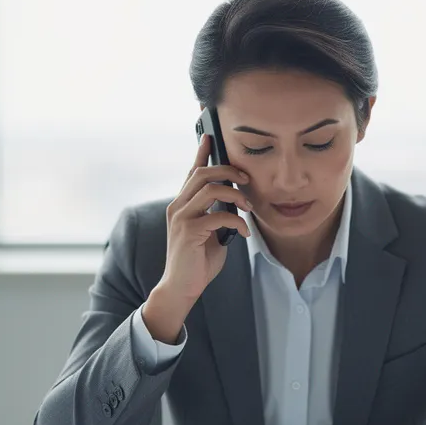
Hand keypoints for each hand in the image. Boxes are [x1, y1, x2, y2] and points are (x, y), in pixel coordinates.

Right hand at [142, 134, 252, 342]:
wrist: (182, 288)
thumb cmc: (197, 262)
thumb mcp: (210, 233)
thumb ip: (217, 216)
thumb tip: (235, 203)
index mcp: (182, 204)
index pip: (192, 172)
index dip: (202, 153)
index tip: (211, 136)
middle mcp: (178, 206)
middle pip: (203, 173)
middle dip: (228, 170)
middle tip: (246, 179)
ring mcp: (181, 218)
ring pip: (209, 188)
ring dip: (235, 195)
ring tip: (248, 207)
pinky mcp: (188, 231)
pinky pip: (218, 215)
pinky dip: (237, 221)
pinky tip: (244, 233)